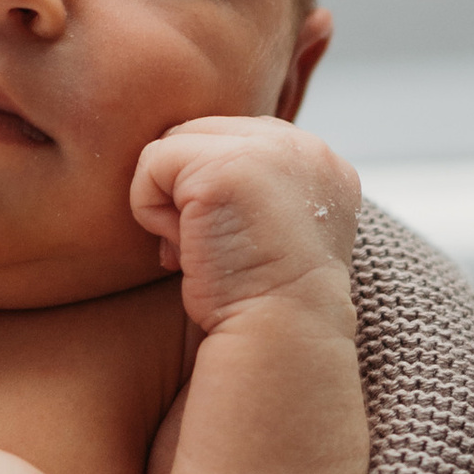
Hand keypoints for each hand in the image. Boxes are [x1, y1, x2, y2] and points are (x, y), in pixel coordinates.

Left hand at [129, 116, 360, 336]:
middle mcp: (304, 146)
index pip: (238, 140)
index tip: (230, 245)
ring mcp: (267, 150)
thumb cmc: (265, 303)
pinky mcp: (223, 167)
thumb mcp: (275, 230)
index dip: (213, 191)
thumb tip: (187, 177)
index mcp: (322, 163)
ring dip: (171, 202)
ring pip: (175, 144)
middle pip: (203, 134)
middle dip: (190, 191)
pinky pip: (152, 164)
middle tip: (211, 250)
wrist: (279, 339)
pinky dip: (151, 211)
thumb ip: (254, 191)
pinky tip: (186, 249)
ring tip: (204, 249)